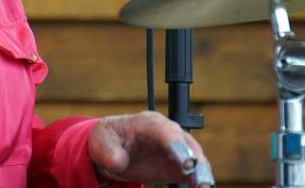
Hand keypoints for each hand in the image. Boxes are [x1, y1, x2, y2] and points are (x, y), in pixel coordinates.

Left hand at [88, 111, 213, 186]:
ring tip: (203, 187)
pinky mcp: (176, 166)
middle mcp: (167, 133)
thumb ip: (110, 151)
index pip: (166, 130)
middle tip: (200, 179)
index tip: (185, 162)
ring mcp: (174, 149)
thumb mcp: (101, 141)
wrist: (111, 149)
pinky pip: (191, 173)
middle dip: (196, 160)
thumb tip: (119, 162)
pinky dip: (197, 180)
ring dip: (201, 172)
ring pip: (194, 158)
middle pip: (187, 144)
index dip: (177, 145)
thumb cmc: (108, 138)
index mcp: (149, 122)